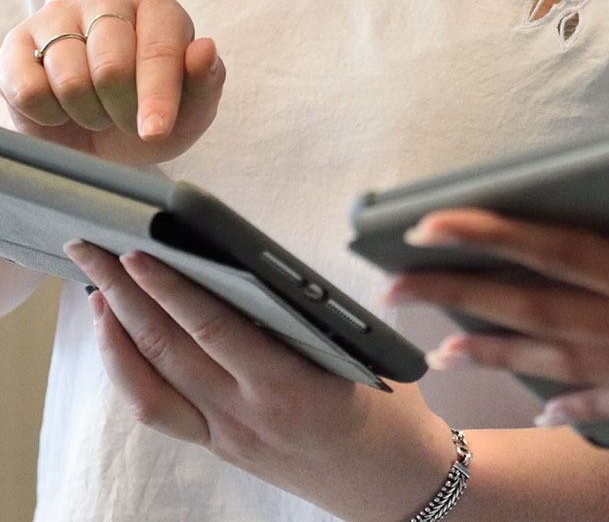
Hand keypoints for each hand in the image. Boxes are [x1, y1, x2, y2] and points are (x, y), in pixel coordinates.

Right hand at [0, 0, 224, 163]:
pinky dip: (49, 114)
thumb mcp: (190, 110)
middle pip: (112, 68)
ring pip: (70, 81)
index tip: (155, 132)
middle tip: (123, 118)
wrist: (93, 136)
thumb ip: (206, 81)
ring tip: (95, 108)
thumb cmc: (147, 113)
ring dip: (86, 114)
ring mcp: (59, 13)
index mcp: (157, 6)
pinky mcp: (18, 41)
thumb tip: (205, 50)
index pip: (159, 51)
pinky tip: (61, 106)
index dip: (158, 98)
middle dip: (121, 111)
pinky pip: (29, 90)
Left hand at [66, 243, 454, 521]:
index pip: (211, 328)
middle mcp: (245, 417)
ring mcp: (225, 437)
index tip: (138, 252)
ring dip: (115, 337)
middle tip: (92, 252)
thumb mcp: (353, 350)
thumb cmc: (383, 406)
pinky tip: (123, 338)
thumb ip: (299, 312)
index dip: (169, 288)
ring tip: (97, 291)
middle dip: (122, 297)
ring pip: (148, 388)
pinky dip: (132, 371)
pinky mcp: (219, 446)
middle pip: (164, 352)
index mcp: (285, 387)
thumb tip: (241, 262)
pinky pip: (161, 410)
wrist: (389, 482)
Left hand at [384, 172, 608, 467]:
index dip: (498, 238)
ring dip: (495, 352)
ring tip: (439, 351)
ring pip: (559, 358)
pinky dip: (572, 400)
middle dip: (463, 297)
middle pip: (538, 311)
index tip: (436, 226)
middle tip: (396, 292)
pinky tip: (544, 405)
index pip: (565, 256)